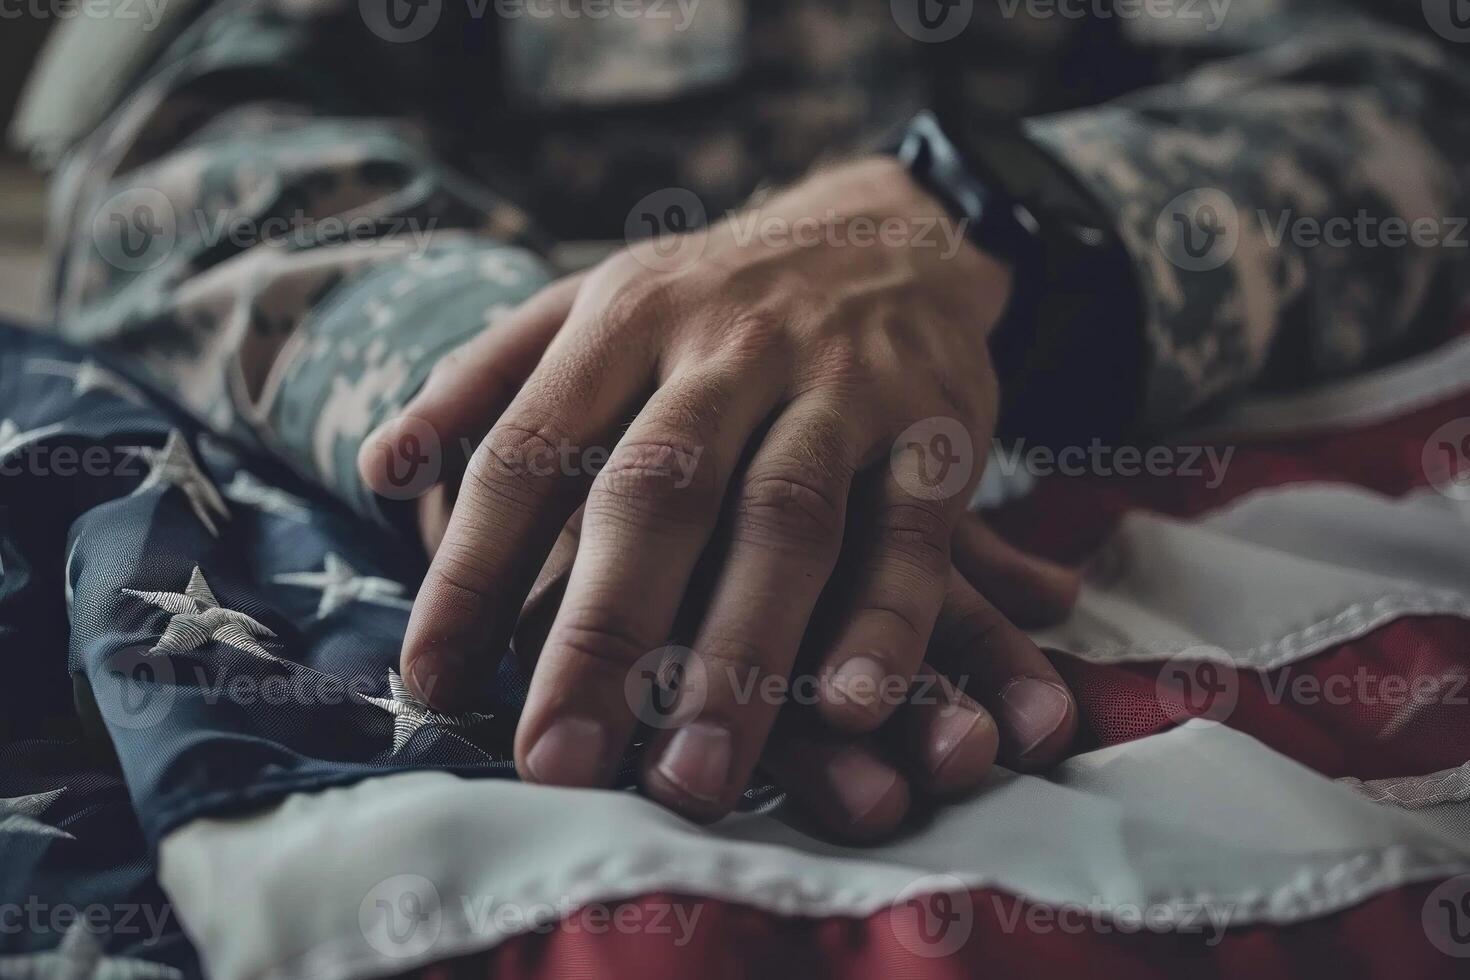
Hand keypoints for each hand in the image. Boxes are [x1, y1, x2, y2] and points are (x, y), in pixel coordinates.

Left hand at [362, 157, 1069, 825]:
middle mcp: (725, 348)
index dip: (472, 570)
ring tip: (694, 778)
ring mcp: (837, 386)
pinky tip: (850, 707)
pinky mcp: (936, 427)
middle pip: (655, 494)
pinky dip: (885, 619)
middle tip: (558, 765)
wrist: (891, 228)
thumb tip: (380, 468)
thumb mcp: (592, 304)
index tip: (432, 686)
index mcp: (623, 321)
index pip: (529, 450)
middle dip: (600, 636)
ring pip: (783, 521)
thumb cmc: (715, 297)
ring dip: (739, 655)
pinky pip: (911, 530)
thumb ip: (486, 382)